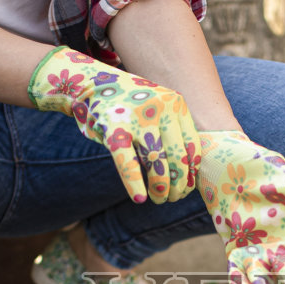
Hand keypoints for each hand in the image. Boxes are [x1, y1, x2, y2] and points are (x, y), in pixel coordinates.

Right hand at [28, 46, 201, 204]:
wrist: (91, 83)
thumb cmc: (129, 106)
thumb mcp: (157, 110)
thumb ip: (172, 133)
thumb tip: (187, 176)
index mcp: (176, 104)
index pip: (193, 147)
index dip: (192, 173)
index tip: (187, 188)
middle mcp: (161, 108)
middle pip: (178, 158)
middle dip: (178, 185)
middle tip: (172, 199)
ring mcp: (137, 117)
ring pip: (156, 163)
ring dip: (160, 189)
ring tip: (158, 199)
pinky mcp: (113, 127)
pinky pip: (127, 162)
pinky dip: (134, 184)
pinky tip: (139, 199)